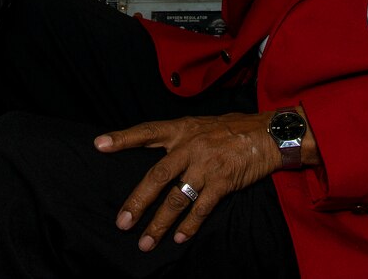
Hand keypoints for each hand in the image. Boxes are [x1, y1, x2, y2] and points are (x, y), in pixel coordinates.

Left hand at [94, 112, 279, 251]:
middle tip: (122, 222)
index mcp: (182, 129)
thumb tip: (159, 157)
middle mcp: (191, 146)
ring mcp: (206, 165)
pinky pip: (201, 208)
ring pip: (176, 198)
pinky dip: (189, 225)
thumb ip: (180, 139)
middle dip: (137, 202)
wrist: (269, 134)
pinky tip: (179, 238)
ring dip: (159, 223)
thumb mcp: (202, 125)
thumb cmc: (233, 129)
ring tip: (146, 242)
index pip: (147, 132)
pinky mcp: (223, 181)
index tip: (98, 145)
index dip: (123, 138)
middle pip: (156, 176)